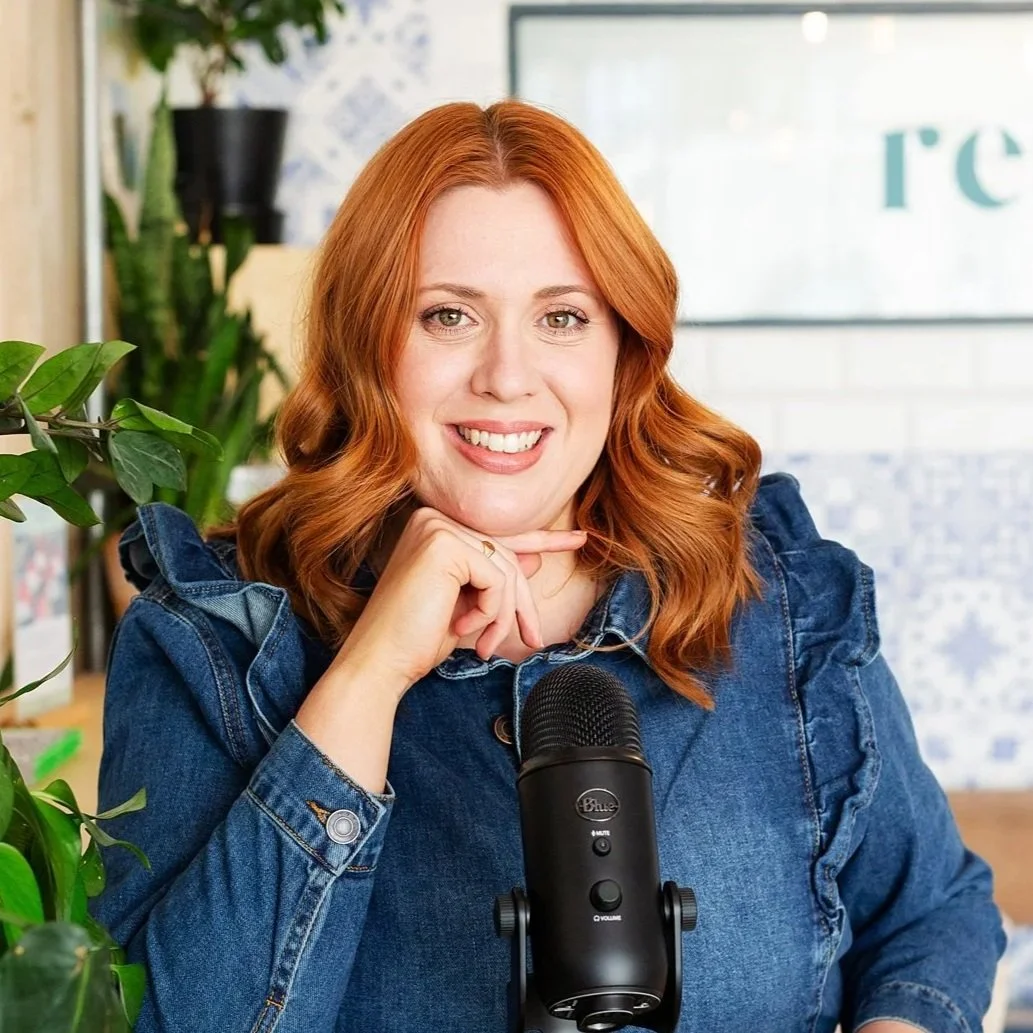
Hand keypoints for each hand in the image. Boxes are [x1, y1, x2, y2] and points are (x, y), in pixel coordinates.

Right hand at [333, 506, 588, 693]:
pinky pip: (497, 578)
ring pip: (505, 569)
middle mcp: (433, 518)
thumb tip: (534, 554)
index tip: (581, 539)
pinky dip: (491, 611)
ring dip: (503, 615)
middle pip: (506, 554)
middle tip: (532, 636)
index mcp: (434, 527)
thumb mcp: (468, 603)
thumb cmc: (417, 638)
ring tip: (485, 644)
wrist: (381, 661)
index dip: (544, 539)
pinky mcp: (443, 545)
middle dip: (522, 602)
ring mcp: (437, 527)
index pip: (498, 534)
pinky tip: (465, 629)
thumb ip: (495, 575)